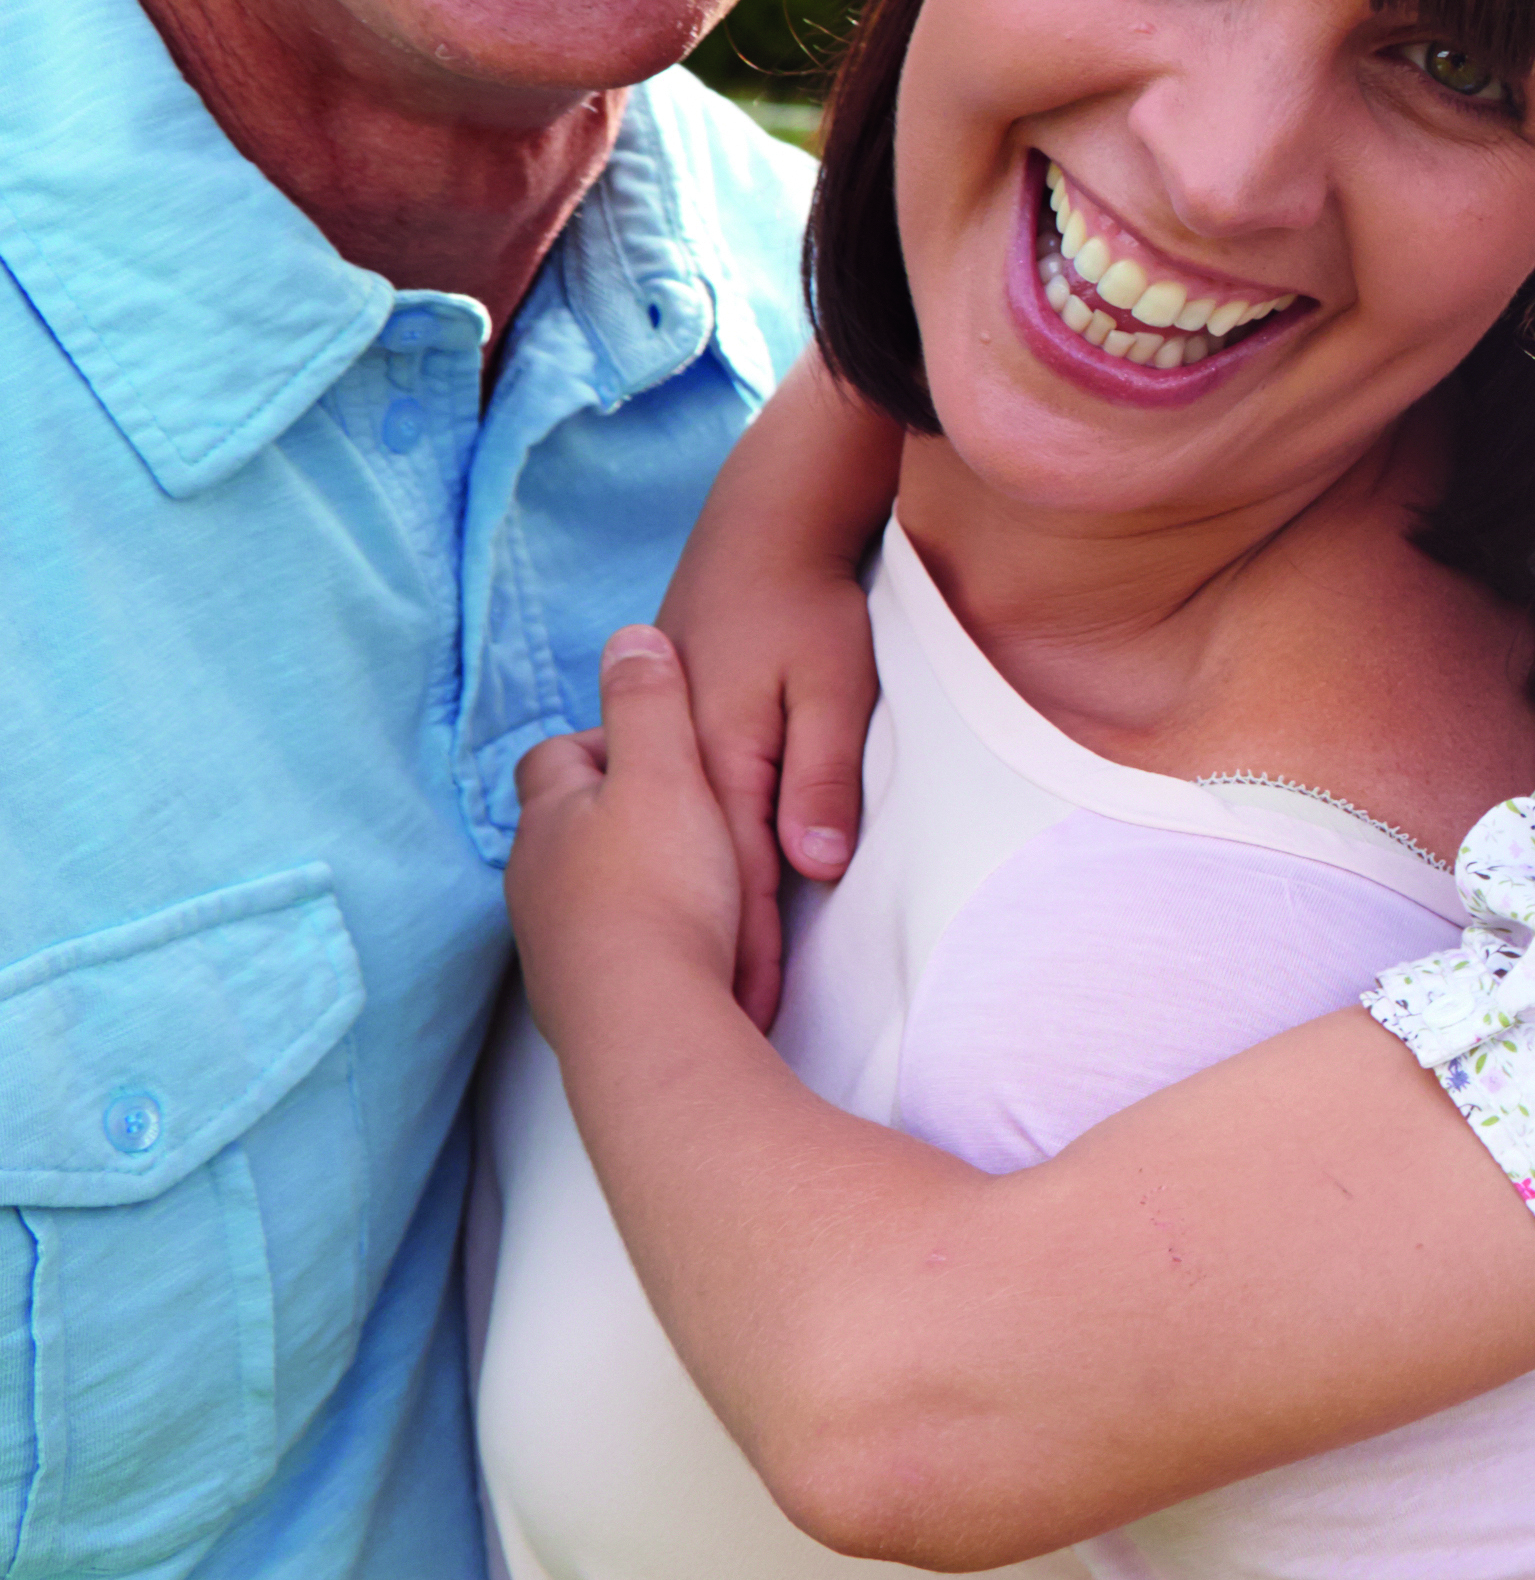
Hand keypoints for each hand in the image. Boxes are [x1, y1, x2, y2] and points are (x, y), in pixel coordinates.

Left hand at [508, 628, 757, 1041]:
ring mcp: (551, 945)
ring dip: (624, 885)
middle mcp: (536, 879)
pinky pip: (602, 956)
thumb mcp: (668, 772)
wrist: (647, 1026)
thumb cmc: (661, 891)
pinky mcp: (580, 1003)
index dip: (600, 742)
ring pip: (580, 896)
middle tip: (680, 818)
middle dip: (610, 818)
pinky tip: (682, 952)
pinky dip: (636, 944)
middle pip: (562, 830)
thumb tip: (629, 638)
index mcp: (553, 816)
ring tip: (689, 887)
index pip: (555, 755)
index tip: (657, 750)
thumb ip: (650, 702)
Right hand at [662, 546, 875, 1027]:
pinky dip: (673, 877)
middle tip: (740, 1047)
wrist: (756, 532)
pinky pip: (661, 827)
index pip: (741, 878)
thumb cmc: (802, 606)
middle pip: (695, 883)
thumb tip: (812, 863)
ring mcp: (660, 754)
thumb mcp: (830, 684)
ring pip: (668, 860)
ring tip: (711, 1009)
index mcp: (715, 760)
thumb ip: (820, 769)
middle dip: (717, 964)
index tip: (765, 1023)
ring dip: (688, 928)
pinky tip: (673, 920)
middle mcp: (673, 766)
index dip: (752, 954)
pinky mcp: (663, 743)